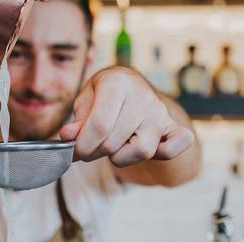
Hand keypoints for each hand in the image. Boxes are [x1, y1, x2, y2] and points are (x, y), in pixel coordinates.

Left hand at [60, 67, 193, 167]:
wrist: (129, 85)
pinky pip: (174, 148)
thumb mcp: (85, 101)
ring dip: (121, 157)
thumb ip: (78, 120)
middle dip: (95, 152)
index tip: (74, 151)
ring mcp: (160, 112)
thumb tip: (68, 136)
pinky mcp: (174, 126)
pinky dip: (163, 154)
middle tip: (90, 148)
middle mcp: (143, 96)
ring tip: (113, 146)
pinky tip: (141, 148)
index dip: (82, 146)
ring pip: (141, 151)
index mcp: (117, 83)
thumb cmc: (103, 95)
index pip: (99, 126)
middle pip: (114, 142)